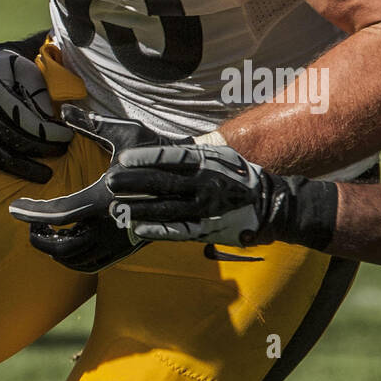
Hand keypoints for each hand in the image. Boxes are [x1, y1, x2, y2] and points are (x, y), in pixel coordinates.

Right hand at [0, 35, 72, 191]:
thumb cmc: (12, 70)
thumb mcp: (28, 71)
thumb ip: (39, 93)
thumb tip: (51, 119)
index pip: (24, 119)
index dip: (48, 132)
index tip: (67, 137)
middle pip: (12, 139)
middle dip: (41, 149)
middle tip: (61, 153)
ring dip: (20, 167)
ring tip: (44, 176)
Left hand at [8, 106, 188, 271]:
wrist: (194, 180)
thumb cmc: (159, 153)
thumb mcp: (126, 133)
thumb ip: (92, 125)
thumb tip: (65, 110)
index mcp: (104, 197)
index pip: (57, 213)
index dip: (31, 212)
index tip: (14, 209)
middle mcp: (110, 224)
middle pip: (61, 245)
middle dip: (40, 236)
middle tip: (29, 222)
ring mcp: (121, 239)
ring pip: (76, 259)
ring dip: (55, 250)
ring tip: (46, 231)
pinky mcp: (129, 247)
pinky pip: (94, 264)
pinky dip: (75, 259)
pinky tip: (71, 241)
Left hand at [104, 143, 337, 250]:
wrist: (269, 204)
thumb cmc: (237, 175)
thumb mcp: (219, 157)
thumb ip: (192, 154)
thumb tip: (158, 150)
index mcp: (208, 162)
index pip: (172, 157)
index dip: (146, 157)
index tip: (124, 158)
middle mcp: (206, 184)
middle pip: (164, 182)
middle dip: (135, 182)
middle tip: (110, 181)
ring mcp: (207, 209)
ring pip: (166, 208)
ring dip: (139, 208)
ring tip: (116, 208)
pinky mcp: (207, 229)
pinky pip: (178, 230)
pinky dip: (157, 230)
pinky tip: (137, 228)